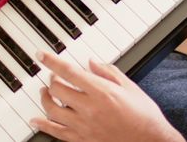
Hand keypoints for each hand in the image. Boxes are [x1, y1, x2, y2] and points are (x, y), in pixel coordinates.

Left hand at [31, 52, 184, 141]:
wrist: (150, 141)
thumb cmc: (144, 115)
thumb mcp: (130, 87)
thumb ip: (108, 72)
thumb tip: (91, 63)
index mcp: (101, 91)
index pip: (69, 72)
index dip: (51, 61)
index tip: (41, 55)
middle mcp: (89, 108)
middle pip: (57, 90)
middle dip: (52, 79)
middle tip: (53, 75)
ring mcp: (84, 126)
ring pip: (52, 110)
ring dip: (45, 99)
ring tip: (45, 93)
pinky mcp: (83, 140)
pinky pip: (56, 132)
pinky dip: (43, 125)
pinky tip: (36, 120)